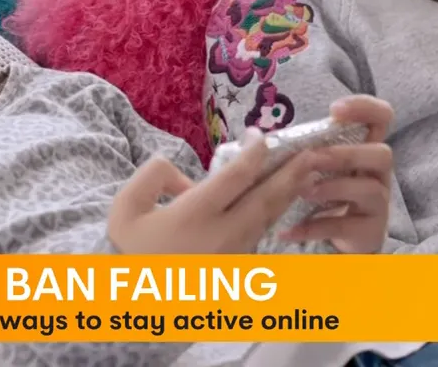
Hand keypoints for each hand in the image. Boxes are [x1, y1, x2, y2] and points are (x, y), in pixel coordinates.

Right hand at [108, 128, 321, 253]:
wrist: (134, 303)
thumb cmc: (129, 252)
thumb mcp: (126, 207)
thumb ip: (154, 176)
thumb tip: (187, 178)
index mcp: (195, 215)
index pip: (237, 175)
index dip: (254, 150)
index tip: (257, 135)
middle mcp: (222, 234)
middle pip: (267, 198)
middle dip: (292, 172)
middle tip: (312, 152)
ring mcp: (233, 254)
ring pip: (268, 218)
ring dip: (289, 192)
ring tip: (308, 172)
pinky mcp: (235, 267)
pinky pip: (260, 234)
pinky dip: (274, 213)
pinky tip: (282, 199)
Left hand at [277, 95, 394, 253]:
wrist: (337, 242)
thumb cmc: (321, 195)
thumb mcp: (312, 168)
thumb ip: (296, 149)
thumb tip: (254, 136)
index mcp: (364, 149)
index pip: (381, 117)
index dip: (364, 108)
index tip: (334, 111)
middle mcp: (377, 174)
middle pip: (382, 154)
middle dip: (344, 154)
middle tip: (311, 159)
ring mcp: (377, 204)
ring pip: (370, 189)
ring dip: (333, 187)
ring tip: (303, 192)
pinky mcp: (369, 232)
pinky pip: (345, 226)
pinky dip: (315, 227)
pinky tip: (289, 231)